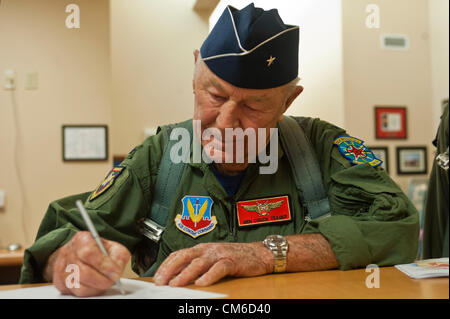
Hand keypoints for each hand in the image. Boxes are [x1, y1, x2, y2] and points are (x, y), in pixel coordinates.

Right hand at [47, 231, 130, 296]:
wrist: (82, 254)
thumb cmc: (100, 251)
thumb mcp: (113, 248)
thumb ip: (118, 257)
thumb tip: (116, 272)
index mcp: (81, 239)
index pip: (88, 252)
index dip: (103, 265)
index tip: (115, 273)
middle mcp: (68, 252)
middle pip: (82, 271)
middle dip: (101, 280)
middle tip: (112, 281)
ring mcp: (61, 268)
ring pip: (77, 286)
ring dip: (95, 288)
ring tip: (103, 282)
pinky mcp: (59, 282)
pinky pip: (74, 293)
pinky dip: (88, 291)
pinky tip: (94, 285)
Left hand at [153, 242, 272, 286]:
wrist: (259, 254)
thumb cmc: (235, 258)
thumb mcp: (213, 259)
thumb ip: (198, 266)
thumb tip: (178, 277)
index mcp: (202, 249)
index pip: (179, 254)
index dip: (167, 265)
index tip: (157, 277)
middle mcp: (208, 249)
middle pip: (185, 256)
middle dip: (171, 268)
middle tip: (161, 281)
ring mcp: (220, 254)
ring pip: (200, 262)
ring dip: (186, 273)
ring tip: (176, 283)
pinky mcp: (232, 261)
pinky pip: (219, 268)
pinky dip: (210, 276)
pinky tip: (202, 283)